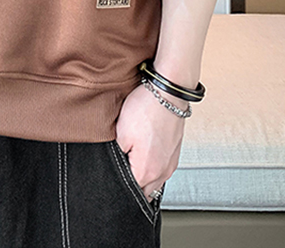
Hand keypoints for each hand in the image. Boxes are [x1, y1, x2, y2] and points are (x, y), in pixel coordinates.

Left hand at [114, 80, 186, 201]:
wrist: (167, 92)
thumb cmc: (146, 109)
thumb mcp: (120, 132)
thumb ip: (116, 156)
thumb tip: (114, 167)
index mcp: (147, 172)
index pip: (129, 193)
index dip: (117, 185)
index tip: (110, 174)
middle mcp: (162, 172)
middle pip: (144, 191)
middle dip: (131, 185)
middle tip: (119, 168)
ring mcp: (171, 163)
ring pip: (154, 181)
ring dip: (143, 176)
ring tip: (131, 158)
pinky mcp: (174, 153)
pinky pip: (161, 168)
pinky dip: (152, 165)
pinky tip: (144, 151)